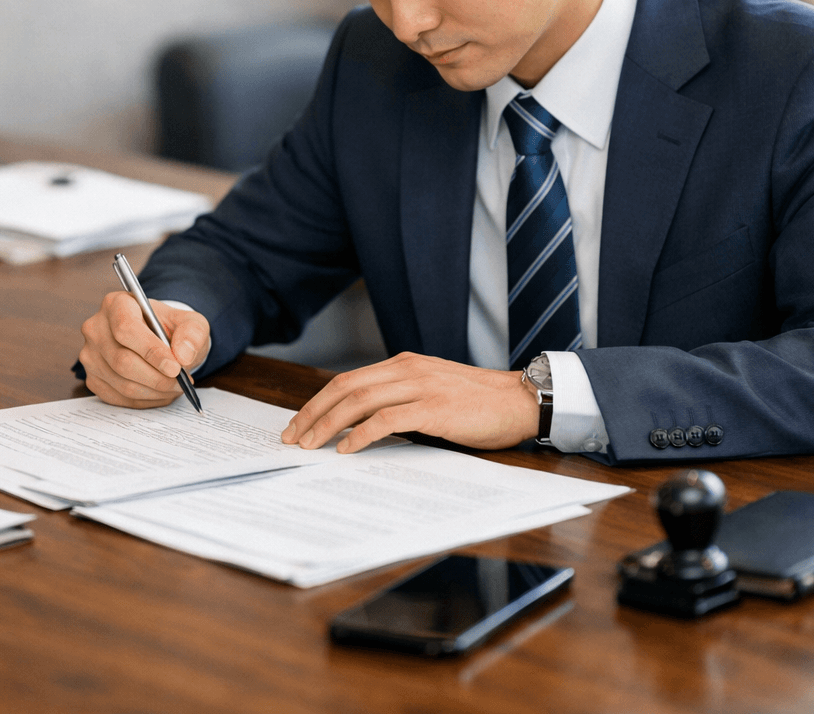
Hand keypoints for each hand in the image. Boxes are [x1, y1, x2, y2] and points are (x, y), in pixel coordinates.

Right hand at [79, 292, 209, 408]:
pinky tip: (160, 393)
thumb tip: (183, 355)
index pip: (126, 328)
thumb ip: (192, 333)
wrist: (158, 341)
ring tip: (175, 387)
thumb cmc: (170, 329)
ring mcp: (90, 355)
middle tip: (181, 382)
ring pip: (121, 383)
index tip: (175, 367)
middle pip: (122, 360)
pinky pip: (118, 397)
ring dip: (154, 391)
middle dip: (157, 377)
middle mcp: (96, 328)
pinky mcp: (92, 379)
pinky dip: (144, 400)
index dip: (151, 351)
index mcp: (116, 304)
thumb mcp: (191, 323)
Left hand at [280, 352, 538, 452]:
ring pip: (359, 402)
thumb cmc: (478, 404)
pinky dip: (361, 434)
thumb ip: (400, 401)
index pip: (347, 380)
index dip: (318, 401)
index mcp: (403, 365)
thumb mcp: (431, 392)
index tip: (298, 423)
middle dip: (312, 413)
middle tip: (292, 437)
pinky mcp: (434, 408)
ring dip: (328, 425)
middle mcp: (406, 370)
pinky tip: (346, 449)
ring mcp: (420, 386)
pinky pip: (387, 419)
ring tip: (310, 445)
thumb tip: (363, 427)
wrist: (521, 401)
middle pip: (344, 387)